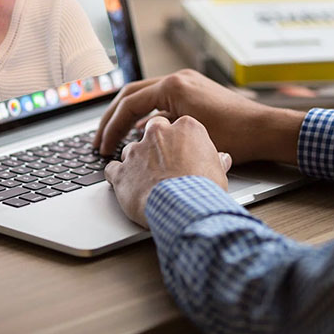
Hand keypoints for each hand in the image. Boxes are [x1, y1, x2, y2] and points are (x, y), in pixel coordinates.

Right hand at [95, 69, 304, 165]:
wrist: (266, 129)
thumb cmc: (235, 135)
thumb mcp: (188, 135)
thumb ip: (157, 130)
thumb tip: (135, 136)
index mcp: (173, 86)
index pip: (129, 104)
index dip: (111, 127)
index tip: (103, 146)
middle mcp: (177, 78)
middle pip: (130, 95)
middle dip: (112, 118)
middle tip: (99, 140)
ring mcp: (185, 82)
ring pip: (143, 96)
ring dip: (127, 116)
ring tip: (114, 137)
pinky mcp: (192, 90)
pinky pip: (159, 100)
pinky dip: (146, 115)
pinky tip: (141, 133)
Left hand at [104, 115, 231, 226]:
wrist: (184, 208)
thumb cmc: (204, 189)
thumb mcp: (218, 172)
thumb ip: (215, 160)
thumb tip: (221, 159)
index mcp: (185, 128)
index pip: (178, 126)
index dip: (179, 141)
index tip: (181, 152)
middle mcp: (157, 133)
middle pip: (152, 131)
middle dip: (155, 145)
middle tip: (163, 163)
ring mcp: (136, 151)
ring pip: (131, 150)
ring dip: (137, 163)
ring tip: (147, 181)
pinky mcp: (121, 170)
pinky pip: (112, 169)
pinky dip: (117, 177)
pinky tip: (126, 186)